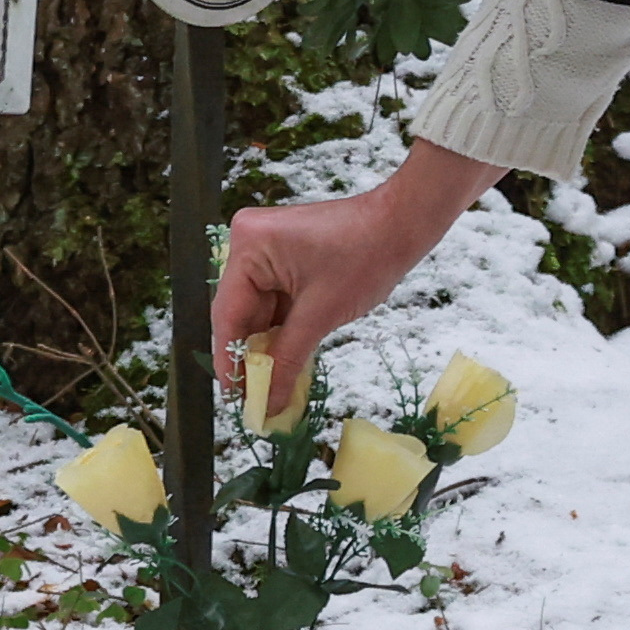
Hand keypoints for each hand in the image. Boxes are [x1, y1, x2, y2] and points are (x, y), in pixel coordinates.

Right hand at [209, 141, 500, 404]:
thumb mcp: (321, 314)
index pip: (228, 314)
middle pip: (240, 313)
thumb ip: (286, 360)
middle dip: (251, 357)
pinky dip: (282, 332)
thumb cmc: (364, 259)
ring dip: (268, 348)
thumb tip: (267, 404)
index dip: (230, 360)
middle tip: (255, 403)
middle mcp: (247, 244)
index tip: (235, 400)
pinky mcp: (283, 259)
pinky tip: (285, 364)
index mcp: (248, 246)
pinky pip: (274, 303)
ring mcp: (265, 250)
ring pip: (258, 312)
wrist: (401, 225)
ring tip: (270, 391)